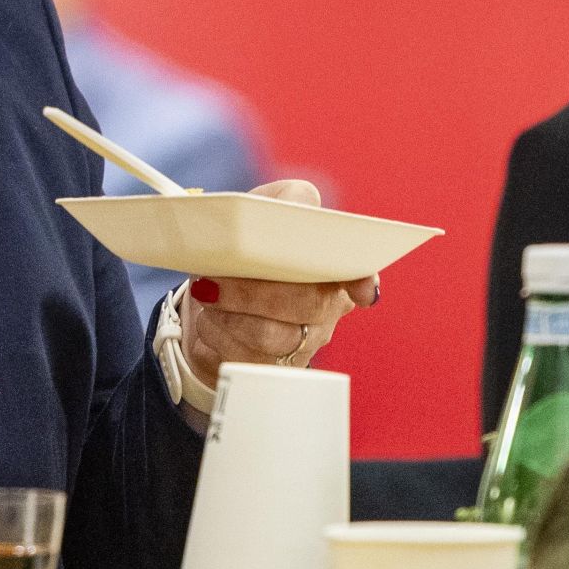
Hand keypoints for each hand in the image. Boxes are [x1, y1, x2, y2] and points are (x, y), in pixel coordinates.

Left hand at [175, 180, 379, 395]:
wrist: (208, 298)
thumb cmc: (243, 248)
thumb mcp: (258, 211)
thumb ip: (282, 201)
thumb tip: (296, 204)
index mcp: (330, 262)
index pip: (359, 272)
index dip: (361, 280)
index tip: (359, 289)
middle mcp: (328, 305)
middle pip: (308, 303)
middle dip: (255, 291)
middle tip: (214, 278)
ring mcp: (305, 341)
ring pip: (274, 335)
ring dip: (231, 313)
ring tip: (207, 295)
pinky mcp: (273, 367)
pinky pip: (247, 357)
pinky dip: (218, 334)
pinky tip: (210, 320)